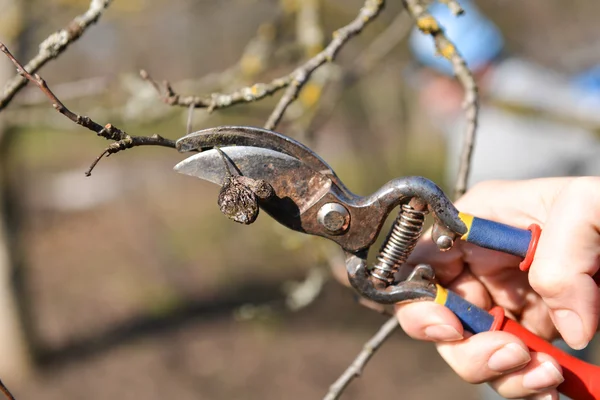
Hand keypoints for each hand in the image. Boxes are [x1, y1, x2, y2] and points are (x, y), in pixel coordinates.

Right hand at [395, 177, 599, 398]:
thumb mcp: (584, 206)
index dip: (418, 298)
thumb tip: (570, 329)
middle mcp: (478, 264)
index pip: (417, 262)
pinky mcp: (529, 327)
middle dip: (465, 346)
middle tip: (509, 353)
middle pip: (435, 316)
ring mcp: (501, 298)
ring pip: (469, 349)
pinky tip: (548, 379)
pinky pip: (508, 365)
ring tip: (544, 371)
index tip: (449, 326)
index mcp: (474, 224)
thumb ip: (563, 257)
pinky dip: (524, 381)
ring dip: (500, 371)